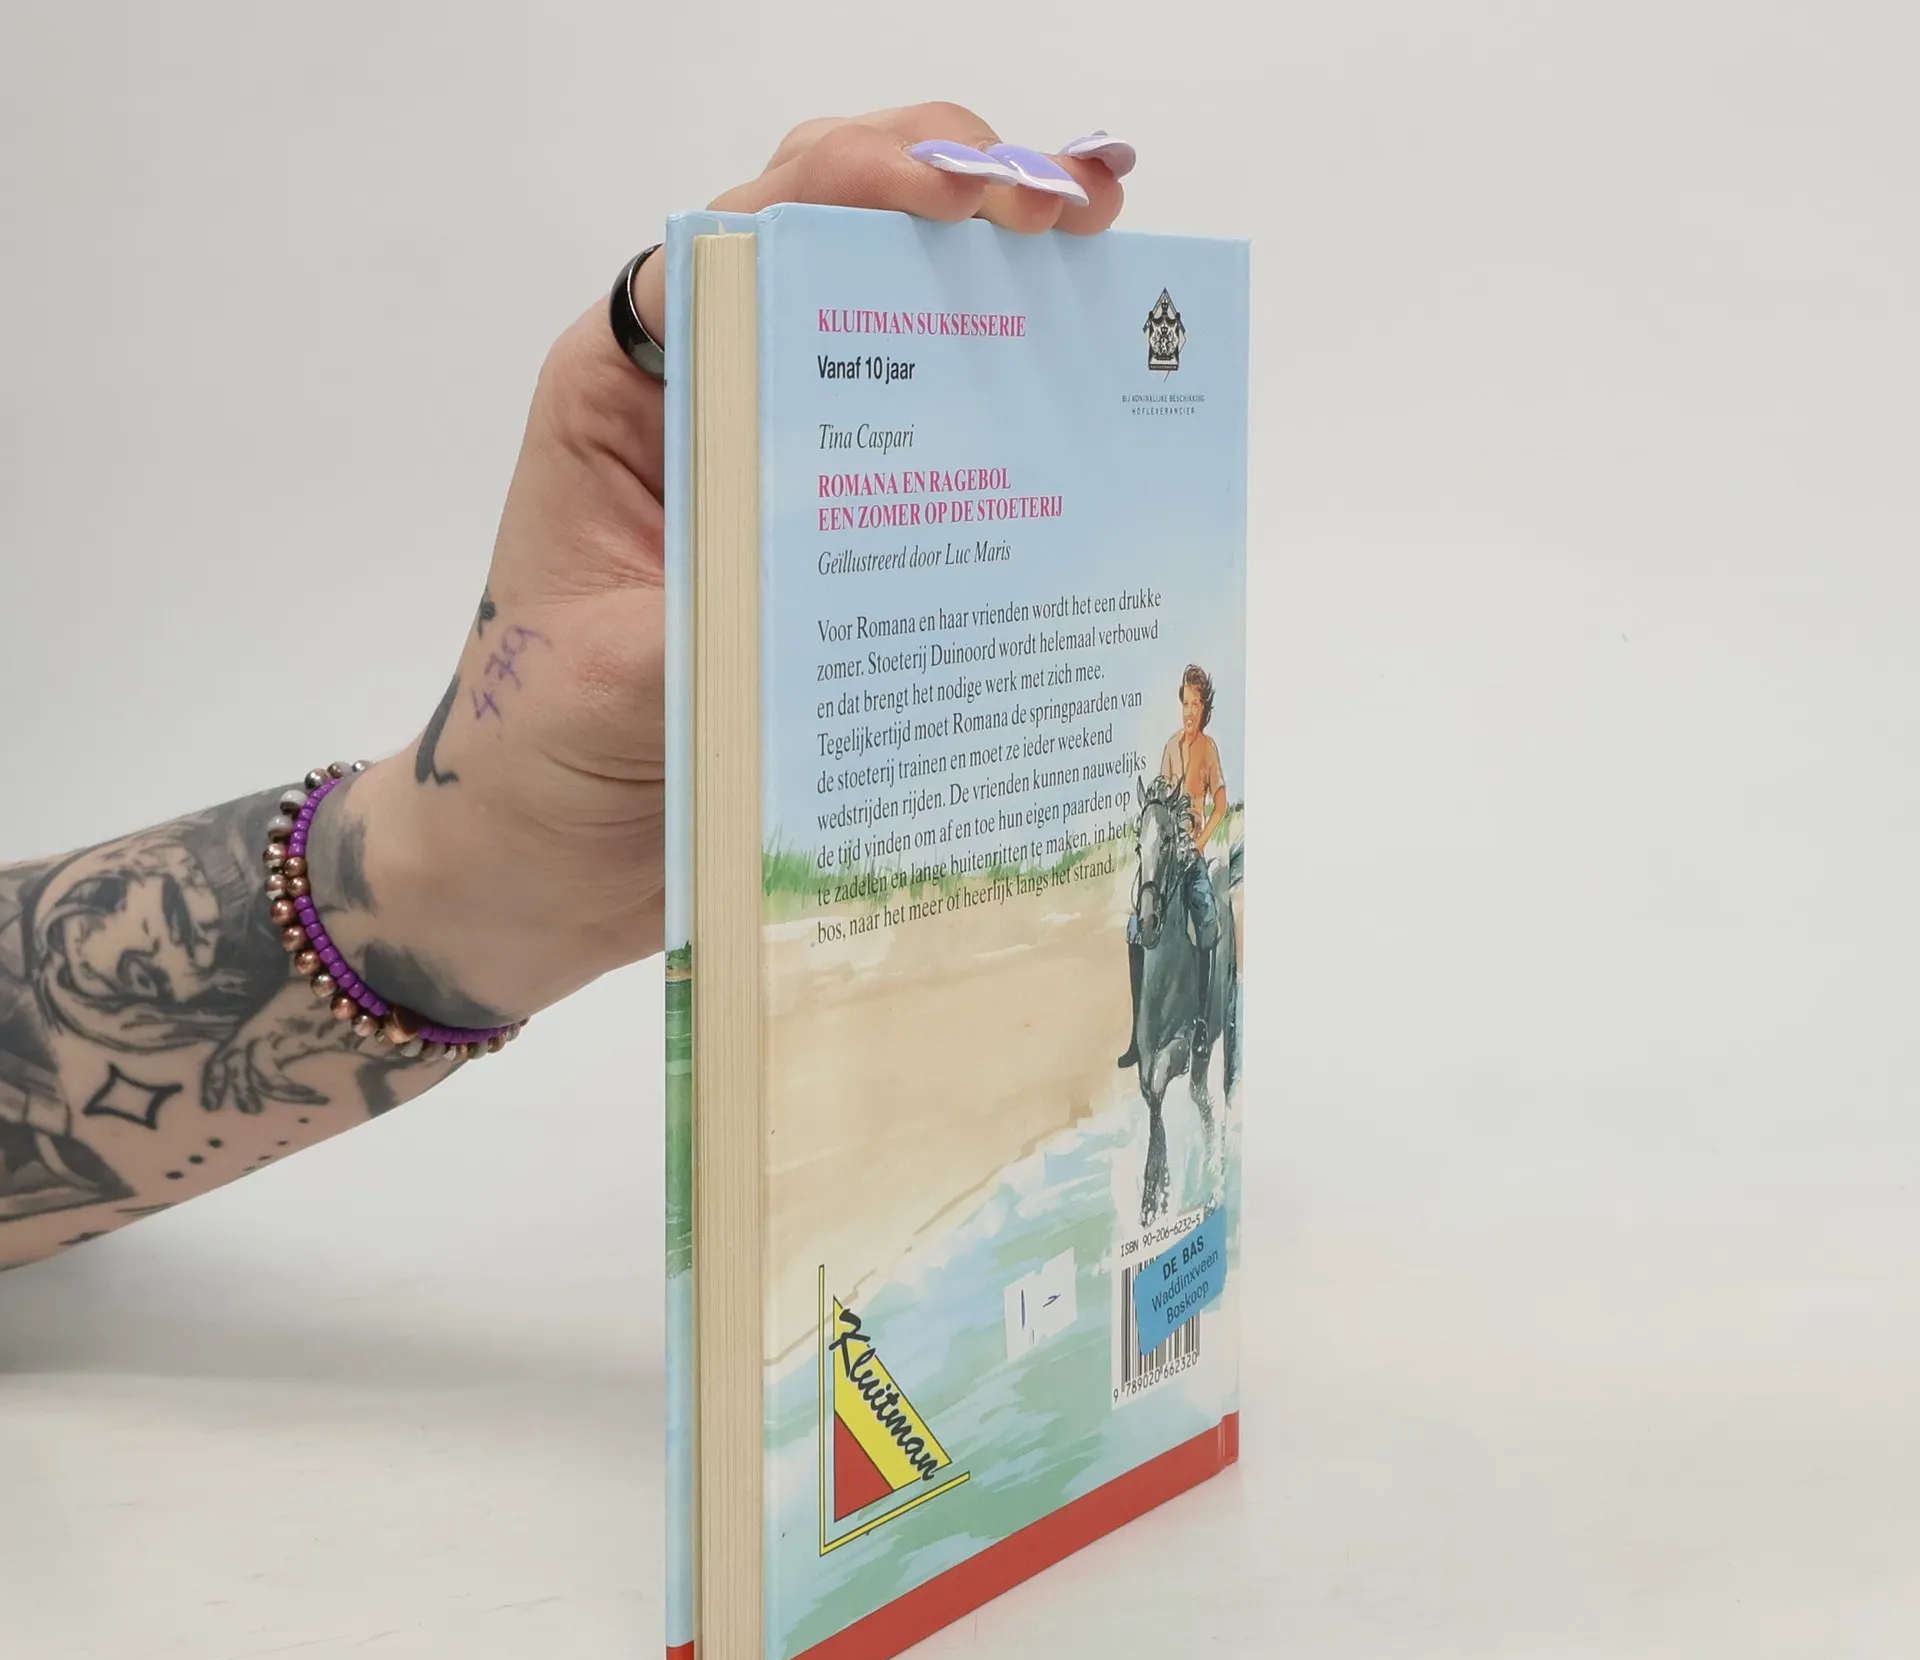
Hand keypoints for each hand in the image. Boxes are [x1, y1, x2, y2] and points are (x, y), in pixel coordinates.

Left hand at [319, 106, 1130, 1026]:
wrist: (538, 867)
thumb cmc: (532, 754)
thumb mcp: (612, 677)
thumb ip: (721, 617)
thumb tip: (857, 574)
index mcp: (629, 394)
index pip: (741, 239)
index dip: (860, 187)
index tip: (970, 200)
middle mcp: (711, 413)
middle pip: (834, 251)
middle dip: (959, 199)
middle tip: (1077, 214)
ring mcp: (782, 483)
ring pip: (898, 348)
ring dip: (1002, 300)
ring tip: (1107, 281)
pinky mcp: (833, 564)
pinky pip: (933, 481)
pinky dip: (1011, 444)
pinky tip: (1092, 434)